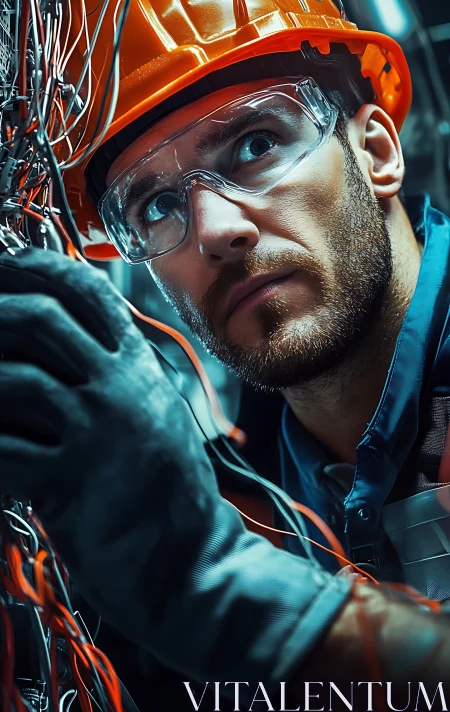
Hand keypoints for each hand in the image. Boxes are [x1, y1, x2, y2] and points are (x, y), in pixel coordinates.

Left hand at [0, 247, 349, 697]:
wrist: (194, 563)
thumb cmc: (171, 494)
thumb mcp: (155, 414)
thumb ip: (117, 375)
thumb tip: (61, 345)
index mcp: (141, 369)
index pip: (89, 293)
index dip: (39, 270)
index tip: (6, 268)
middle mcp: (122, 390)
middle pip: (45, 319)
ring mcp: (100, 433)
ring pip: (18, 378)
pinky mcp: (75, 482)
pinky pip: (5, 448)